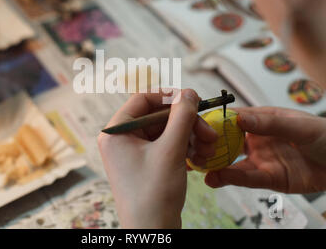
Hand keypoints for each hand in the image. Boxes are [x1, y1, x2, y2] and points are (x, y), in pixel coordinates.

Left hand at [98, 89, 217, 227]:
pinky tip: (200, 158)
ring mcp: (134, 153)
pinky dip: (184, 149)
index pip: (142, 99)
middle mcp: (122, 140)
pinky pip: (167, 147)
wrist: (153, 233)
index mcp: (116, 132)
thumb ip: (181, 117)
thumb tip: (188, 92)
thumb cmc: (153, 195)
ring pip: (166, 132)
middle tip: (209, 132)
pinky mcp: (146, 165)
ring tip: (209, 149)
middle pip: (158, 117)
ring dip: (190, 137)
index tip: (191, 101)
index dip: (168, 97)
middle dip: (187, 123)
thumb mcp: (170, 150)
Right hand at [205, 107, 325, 197]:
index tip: (198, 124)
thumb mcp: (303, 127)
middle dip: (210, 143)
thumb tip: (241, 118)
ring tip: (197, 165)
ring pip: (233, 160)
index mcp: (266, 119)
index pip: (236, 117)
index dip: (216, 120)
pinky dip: (229, 178)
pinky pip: (246, 178)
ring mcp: (263, 158)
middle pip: (229, 139)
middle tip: (192, 147)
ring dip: (215, 163)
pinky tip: (214, 178)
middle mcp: (260, 138)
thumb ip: (271, 124)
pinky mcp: (269, 178)